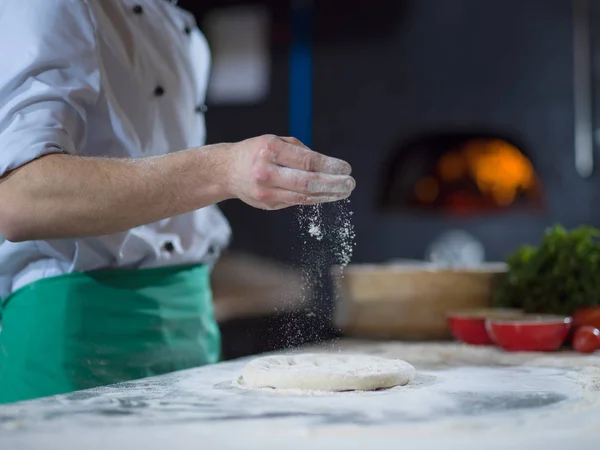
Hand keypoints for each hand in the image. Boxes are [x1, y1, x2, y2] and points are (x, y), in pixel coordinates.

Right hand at [223, 135, 355, 209]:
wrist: (227, 171)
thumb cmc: (256, 152)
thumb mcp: (276, 141)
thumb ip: (301, 151)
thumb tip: (328, 165)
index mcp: (270, 150)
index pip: (307, 161)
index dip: (330, 166)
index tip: (346, 168)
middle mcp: (266, 172)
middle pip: (307, 182)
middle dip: (333, 184)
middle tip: (350, 184)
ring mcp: (266, 191)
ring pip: (303, 196)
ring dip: (328, 194)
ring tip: (344, 191)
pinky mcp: (268, 204)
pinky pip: (297, 201)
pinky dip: (315, 198)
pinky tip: (327, 194)